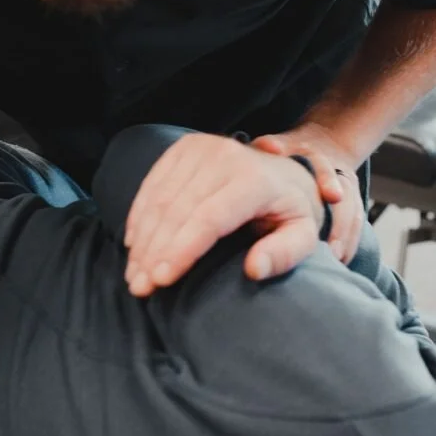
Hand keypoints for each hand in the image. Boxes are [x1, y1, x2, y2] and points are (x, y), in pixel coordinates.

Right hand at [123, 133, 322, 296]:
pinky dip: (138, 217)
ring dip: (141, 240)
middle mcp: (224, 156)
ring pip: (158, 200)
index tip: (160, 280)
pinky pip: (151, 185)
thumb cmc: (290, 211)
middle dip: (153, 252)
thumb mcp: (302, 235)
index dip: (180, 251)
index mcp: (254, 179)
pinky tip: (133, 245)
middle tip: (140, 287)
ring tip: (133, 275)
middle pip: (177, 211)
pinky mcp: (182, 148)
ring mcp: (200, 148)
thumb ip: (284, 254)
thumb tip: (253, 269)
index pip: (207, 219)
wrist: (285, 170)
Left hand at [253, 122, 363, 263]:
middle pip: (346, 193)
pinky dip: (350, 242)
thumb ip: (273, 145)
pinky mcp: (352, 205)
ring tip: (337, 258)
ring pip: (353, 211)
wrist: (322, 147)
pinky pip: (356, 223)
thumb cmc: (290, 153)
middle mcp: (336, 173)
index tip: (333, 195)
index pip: (326, 166)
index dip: (329, 180)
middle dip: (341, 219)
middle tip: (334, 244)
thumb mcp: (279, 144)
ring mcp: (347, 189)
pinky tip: (342, 261)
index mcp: (317, 158)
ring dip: (346, 236)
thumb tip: (269, 147)